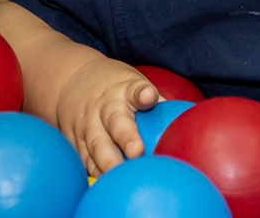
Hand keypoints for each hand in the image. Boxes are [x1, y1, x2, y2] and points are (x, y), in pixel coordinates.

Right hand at [55, 56, 158, 175]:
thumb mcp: (133, 85)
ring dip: (106, 160)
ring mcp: (88, 123)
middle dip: (125, 136)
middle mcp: (105, 107)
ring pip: (96, 144)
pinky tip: (102, 180)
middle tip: (136, 150)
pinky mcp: (75, 138)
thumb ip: (155, 103)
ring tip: (117, 174)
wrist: (72, 79)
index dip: (142, 93)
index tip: (148, 96)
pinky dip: (93, 169)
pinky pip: (85, 157)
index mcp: (124, 91)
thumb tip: (186, 121)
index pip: (134, 90)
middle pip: (115, 122)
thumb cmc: (115, 88)